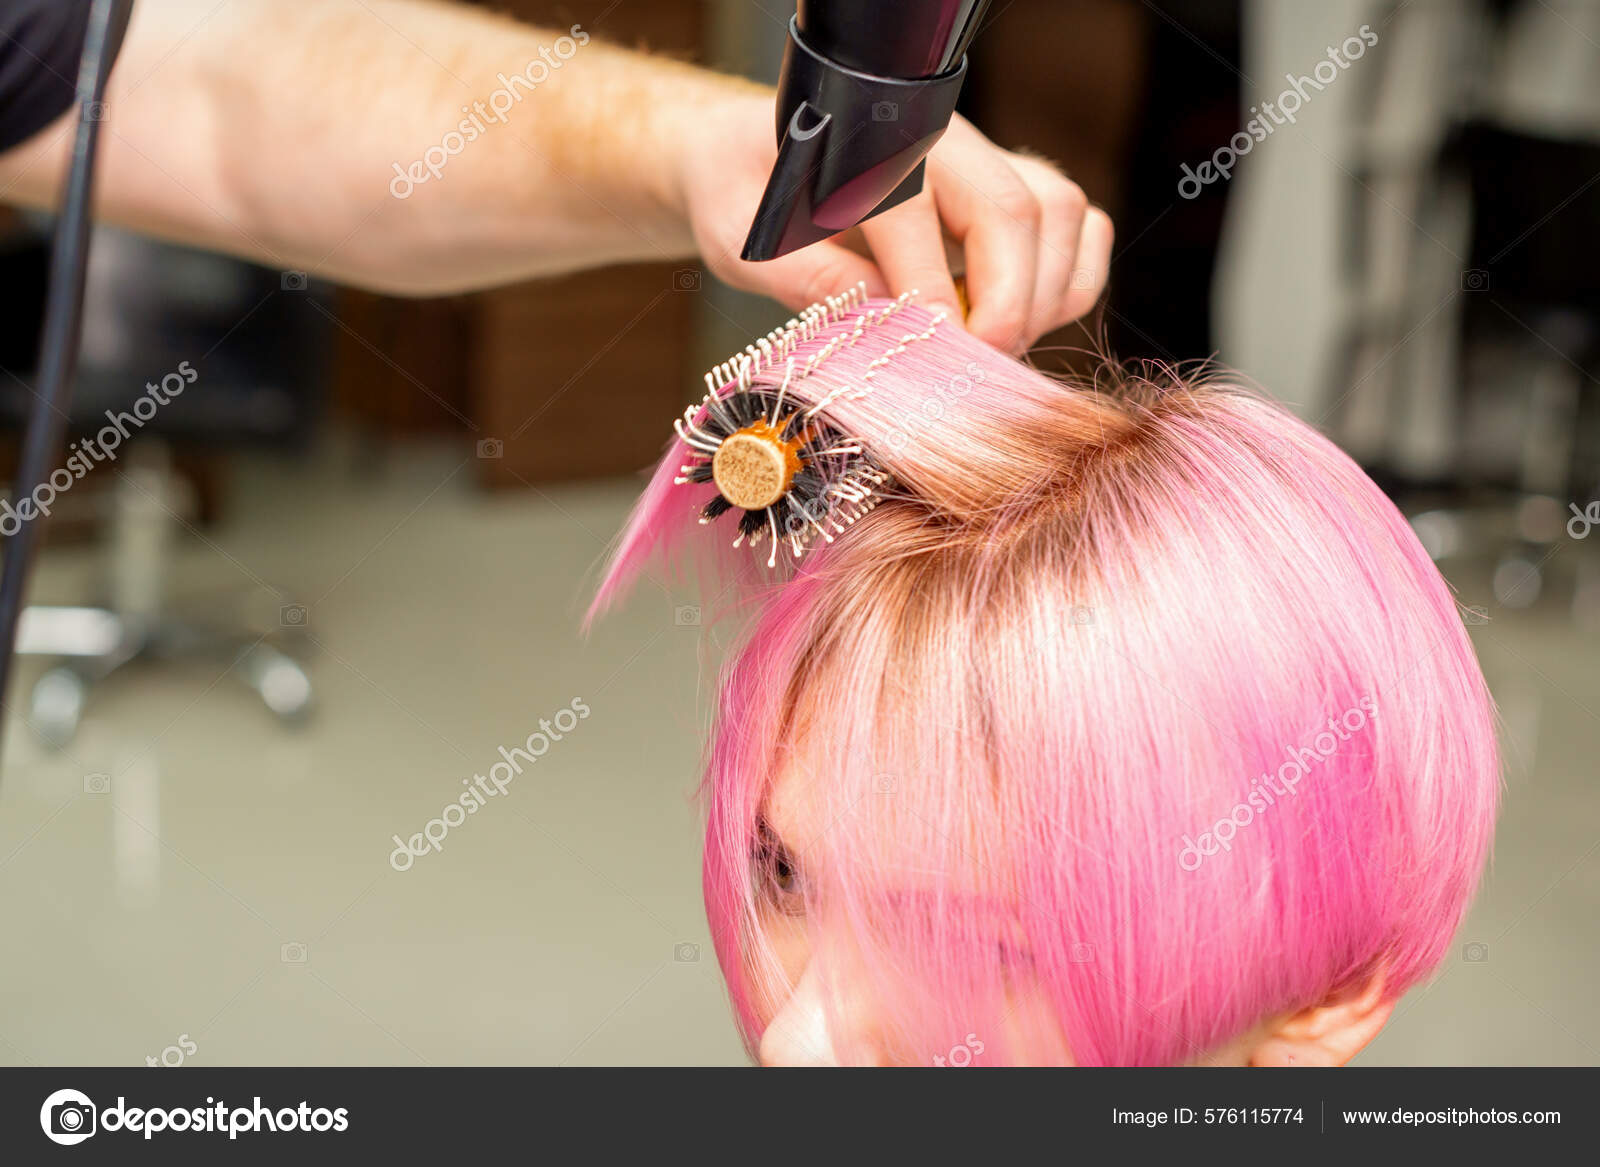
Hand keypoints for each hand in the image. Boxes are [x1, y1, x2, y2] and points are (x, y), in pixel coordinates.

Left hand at [676, 92, 1112, 353]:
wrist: (761, 153)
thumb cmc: (750, 193)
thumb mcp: (745, 237)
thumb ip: (802, 275)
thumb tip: (875, 318)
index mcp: (867, 142)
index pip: (917, 213)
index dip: (930, 296)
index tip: (929, 359)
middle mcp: (944, 140)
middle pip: (1013, 209)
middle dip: (1007, 303)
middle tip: (975, 370)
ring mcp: (992, 159)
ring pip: (1061, 215)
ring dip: (1044, 297)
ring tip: (991, 350)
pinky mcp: (1020, 188)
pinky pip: (1082, 230)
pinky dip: (1071, 285)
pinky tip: (1020, 324)